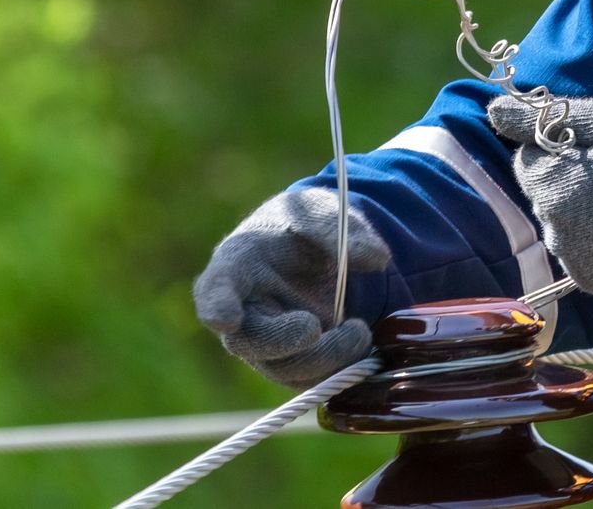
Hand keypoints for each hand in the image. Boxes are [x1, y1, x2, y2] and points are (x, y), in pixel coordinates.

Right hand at [193, 187, 390, 385]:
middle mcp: (244, 309)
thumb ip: (345, 230)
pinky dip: (339, 370)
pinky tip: (363, 348)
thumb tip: (376, 258)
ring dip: (324, 358)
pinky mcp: (294, 360)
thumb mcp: (323, 212)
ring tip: (359, 331)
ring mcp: (266, 340)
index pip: (216, 288)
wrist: (314, 248)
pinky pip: (310, 380)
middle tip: (315, 327)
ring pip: (284, 369)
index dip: (217, 304)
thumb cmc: (306, 225)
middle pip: (249, 341)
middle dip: (283, 340)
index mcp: (239, 262)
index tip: (225, 318)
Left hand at [487, 95, 592, 295]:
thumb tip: (493, 110)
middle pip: (544, 192)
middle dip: (570, 179)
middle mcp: (553, 230)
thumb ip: (544, 118)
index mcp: (550, 188)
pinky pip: (580, 250)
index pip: (528, 158)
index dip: (562, 148)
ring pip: (562, 222)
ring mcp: (572, 260)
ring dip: (583, 209)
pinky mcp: (592, 281)